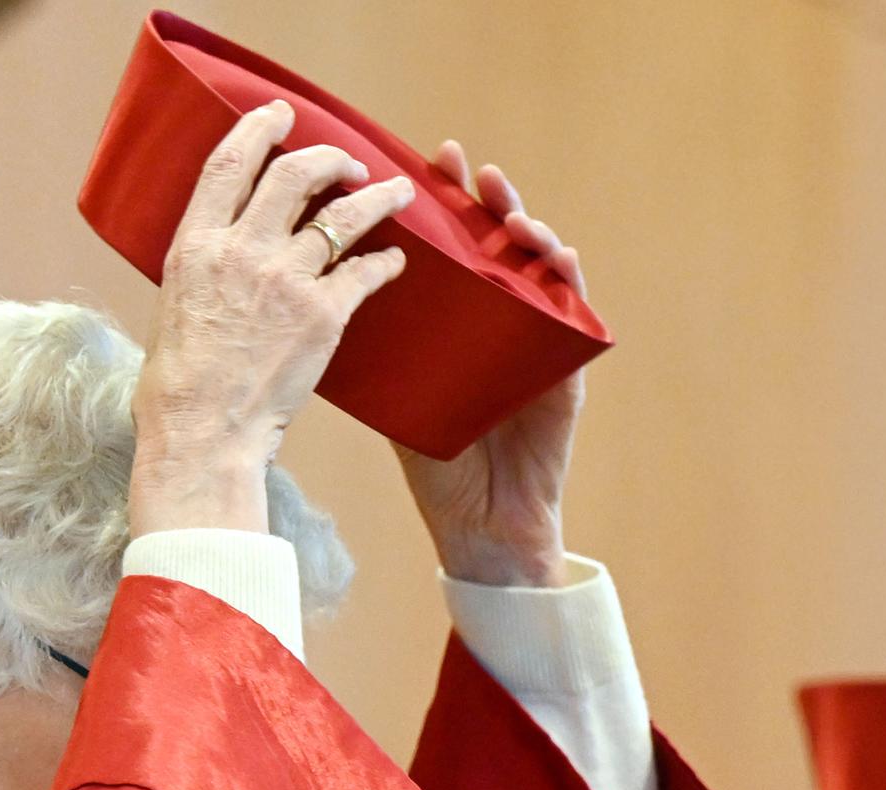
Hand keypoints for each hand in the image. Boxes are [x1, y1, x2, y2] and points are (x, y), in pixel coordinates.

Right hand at [129, 102, 413, 535]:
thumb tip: (221, 252)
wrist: (203, 433)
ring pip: (344, 215)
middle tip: (349, 162)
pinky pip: (365, 272)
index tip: (282, 115)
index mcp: (197, 244)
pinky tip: (395, 260)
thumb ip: (203, 267)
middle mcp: (242, 249)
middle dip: (329, 157)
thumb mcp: (174, 306)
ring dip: (377, 197)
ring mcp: (286, 278)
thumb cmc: (177, 386)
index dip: (259, 128)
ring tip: (398, 193)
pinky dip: (385, 261)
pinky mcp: (324, 314)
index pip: (230, 163)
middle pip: (295, 174)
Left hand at [394, 143, 583, 587]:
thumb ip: (375, 349)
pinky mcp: (567, 367)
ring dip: (529, 230)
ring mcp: (536, 337)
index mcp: (456, 321)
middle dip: (484, 200)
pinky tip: (559, 256)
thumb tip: (311, 302)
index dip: (441, 204)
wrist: (483, 528)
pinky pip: (574, 311)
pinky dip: (569, 279)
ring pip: (540, 266)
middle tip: (465, 167)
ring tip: (509, 211)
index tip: (422, 163)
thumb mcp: (400, 396)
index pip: (451, 248)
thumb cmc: (439, 466)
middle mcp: (498, 319)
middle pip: (497, 244)